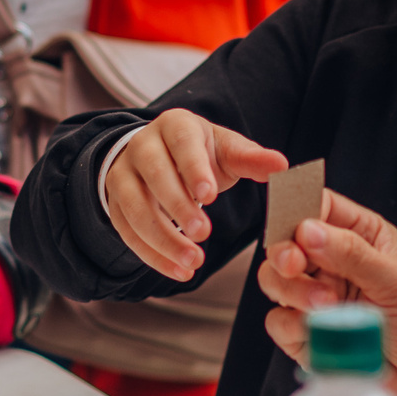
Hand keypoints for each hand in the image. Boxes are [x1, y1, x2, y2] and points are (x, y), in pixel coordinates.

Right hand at [105, 110, 286, 282]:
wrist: (161, 156)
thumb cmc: (202, 154)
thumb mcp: (227, 151)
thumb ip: (252, 159)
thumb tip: (282, 165)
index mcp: (174, 126)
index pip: (182, 144)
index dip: (193, 169)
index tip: (209, 196)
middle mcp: (142, 146)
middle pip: (155, 176)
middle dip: (178, 207)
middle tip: (203, 234)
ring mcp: (123, 175)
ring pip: (135, 208)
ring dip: (163, 239)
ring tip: (193, 262)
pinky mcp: (114, 203)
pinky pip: (127, 232)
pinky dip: (152, 255)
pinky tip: (178, 270)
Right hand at [257, 190, 396, 395]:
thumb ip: (352, 254)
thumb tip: (308, 230)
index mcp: (363, 236)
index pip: (318, 206)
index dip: (298, 209)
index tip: (294, 225)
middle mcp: (337, 263)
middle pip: (286, 242)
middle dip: (285, 252)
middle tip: (296, 265)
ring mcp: (320, 300)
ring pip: (276, 280)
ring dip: (293, 291)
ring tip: (326, 306)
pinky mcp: (308, 336)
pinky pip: (278, 322)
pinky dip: (293, 326)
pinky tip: (320, 333)